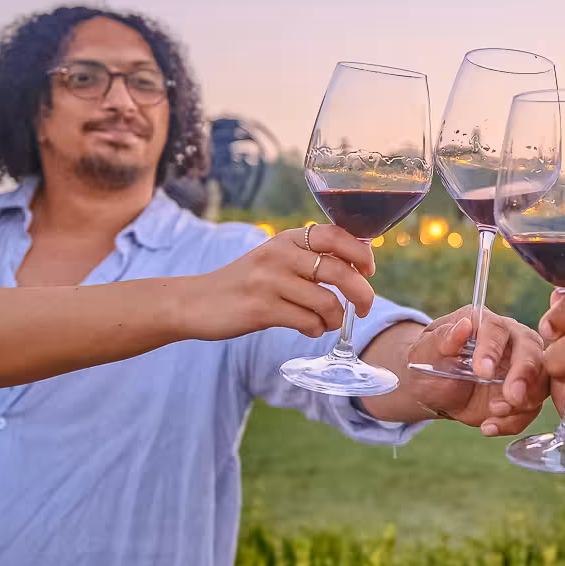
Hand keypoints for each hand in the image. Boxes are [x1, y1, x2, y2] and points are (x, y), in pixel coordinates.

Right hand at [190, 224, 376, 341]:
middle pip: (340, 271)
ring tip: (327, 322)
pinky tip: (309, 329)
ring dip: (335, 319)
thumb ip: (307, 258)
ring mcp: (269, 281)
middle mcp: (279, 254)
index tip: (369, 270)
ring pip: (327, 302)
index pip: (336, 235)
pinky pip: (308, 322)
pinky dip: (316, 329)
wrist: (195, 302)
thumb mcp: (274, 259)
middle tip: (365, 306)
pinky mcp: (261, 309)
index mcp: (286, 238)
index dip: (361, 253)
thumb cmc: (244, 284)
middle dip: (362, 293)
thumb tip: (357, 268)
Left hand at [403, 307, 548, 434]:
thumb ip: (443, 338)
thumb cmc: (431, 363)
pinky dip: (513, 421)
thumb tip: (463, 326)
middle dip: (525, 374)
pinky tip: (489, 427)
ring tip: (494, 413)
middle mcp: (511, 340)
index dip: (492, 349)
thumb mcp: (426, 352)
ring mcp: (521, 367)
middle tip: (512, 397)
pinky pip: (530, 408)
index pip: (496, 329)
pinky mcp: (524, 394)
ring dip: (522, 401)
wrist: (435, 391)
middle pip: (531, 349)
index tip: (482, 371)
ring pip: (539, 380)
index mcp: (485, 323)